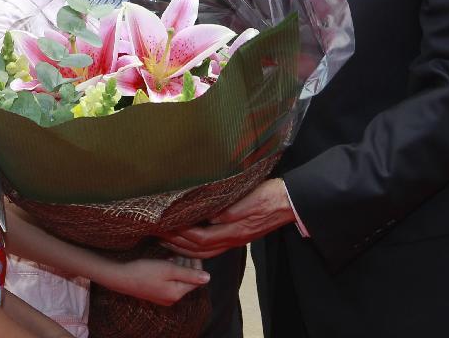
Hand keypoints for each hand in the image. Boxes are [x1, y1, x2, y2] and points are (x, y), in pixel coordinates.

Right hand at [109, 256, 209, 305]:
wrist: (120, 277)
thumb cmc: (144, 271)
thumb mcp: (169, 269)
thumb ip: (189, 274)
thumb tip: (208, 278)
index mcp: (177, 294)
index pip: (196, 279)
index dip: (197, 263)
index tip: (194, 249)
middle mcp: (172, 298)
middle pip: (188, 278)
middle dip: (188, 263)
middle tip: (185, 247)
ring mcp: (163, 296)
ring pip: (178, 277)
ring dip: (179, 264)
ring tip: (176, 249)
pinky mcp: (155, 291)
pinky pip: (169, 279)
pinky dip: (171, 268)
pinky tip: (167, 257)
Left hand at [160, 179, 295, 258]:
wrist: (289, 202)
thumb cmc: (269, 196)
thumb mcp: (248, 200)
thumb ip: (228, 211)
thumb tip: (208, 217)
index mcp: (232, 231)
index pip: (200, 238)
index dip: (181, 234)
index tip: (165, 226)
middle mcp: (232, 238)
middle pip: (199, 249)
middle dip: (177, 244)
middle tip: (159, 235)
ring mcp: (236, 239)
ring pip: (206, 251)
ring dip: (186, 248)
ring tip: (169, 241)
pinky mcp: (239, 235)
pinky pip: (215, 247)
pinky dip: (199, 247)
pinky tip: (193, 241)